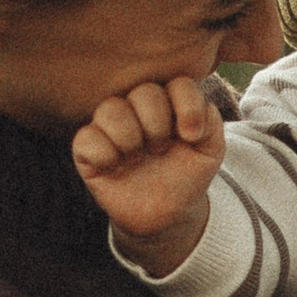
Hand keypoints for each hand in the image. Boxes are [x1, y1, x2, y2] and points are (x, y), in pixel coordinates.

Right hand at [71, 74, 227, 268]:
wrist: (167, 213)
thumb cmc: (187, 175)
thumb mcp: (210, 150)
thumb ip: (210, 121)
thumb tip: (185, 120)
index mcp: (168, 100)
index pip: (179, 83)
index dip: (188, 107)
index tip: (192, 137)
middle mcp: (136, 106)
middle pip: (145, 92)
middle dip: (159, 126)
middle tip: (161, 150)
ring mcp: (109, 124)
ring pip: (111, 109)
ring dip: (131, 140)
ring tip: (137, 158)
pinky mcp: (87, 147)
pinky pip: (87, 138)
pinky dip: (106, 156)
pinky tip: (116, 168)